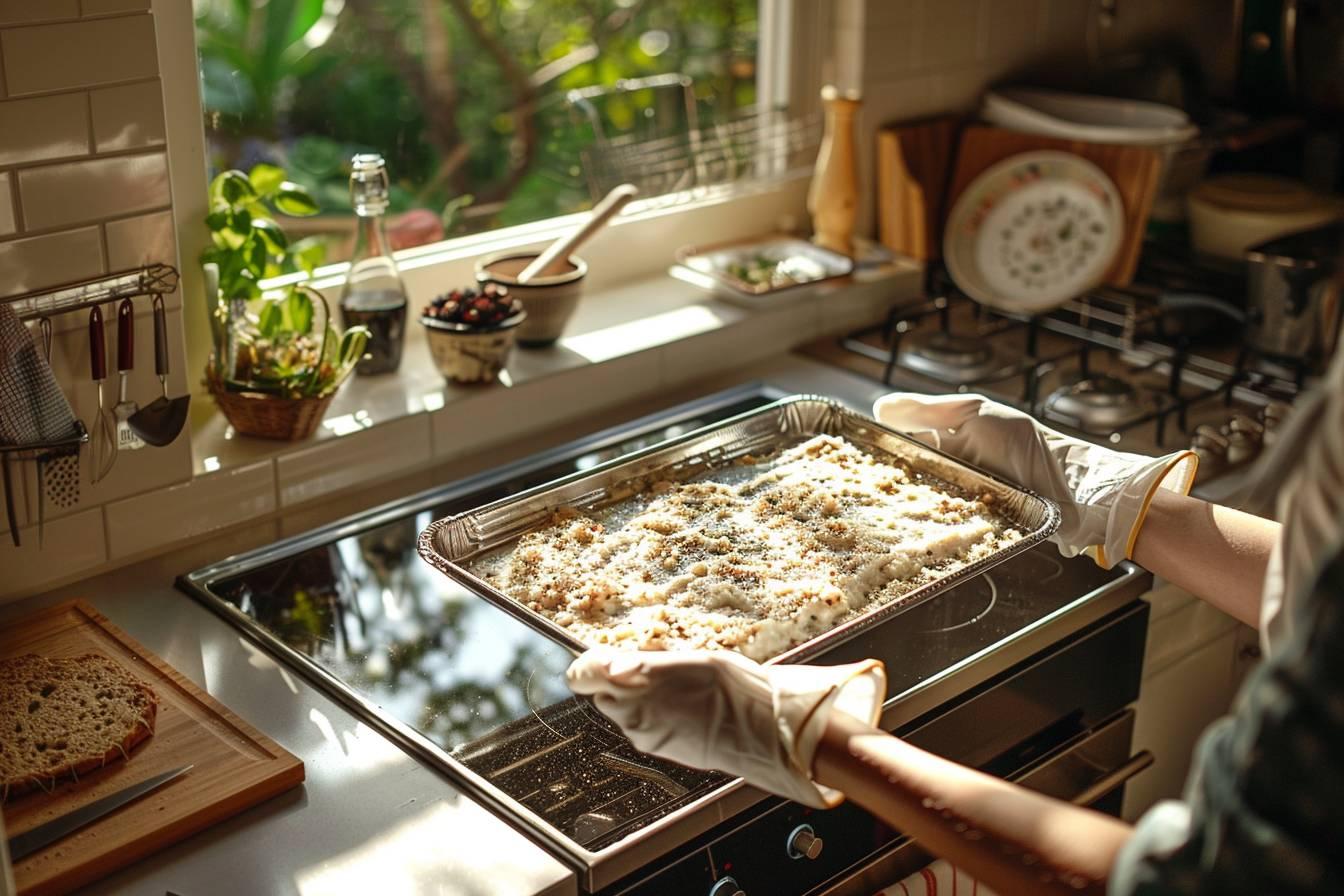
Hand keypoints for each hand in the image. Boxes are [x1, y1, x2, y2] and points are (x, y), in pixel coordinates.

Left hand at [566, 648, 884, 807]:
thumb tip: (607, 664)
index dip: (589, 665)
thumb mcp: (689, 658)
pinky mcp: (657, 750)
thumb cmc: (734, 688)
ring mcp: (645, 735)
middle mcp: (634, 712)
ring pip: (622, 712)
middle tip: (652, 670)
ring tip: (676, 689)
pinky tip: (683, 708)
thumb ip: (642, 662)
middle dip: (618, 682)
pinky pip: (642, 728)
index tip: (597, 659)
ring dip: (638, 700)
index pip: (585, 673)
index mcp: (639, 680)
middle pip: (602, 694)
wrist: (762, 730)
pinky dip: (653, 717)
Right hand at [873, 393, 1195, 567]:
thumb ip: (930, 410)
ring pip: (913, 513)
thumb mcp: (977, 414)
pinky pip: (939, 536)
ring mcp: (958, 506)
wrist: (1076, 493)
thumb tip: (879, 407)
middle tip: (849, 498)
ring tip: (869, 523)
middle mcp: (947, 474)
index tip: (845, 458)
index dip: (871, 451)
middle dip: (877, 489)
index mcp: (946, 442)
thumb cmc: (1029, 447)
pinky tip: (907, 539)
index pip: (896, 446)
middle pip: (900, 483)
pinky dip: (924, 537)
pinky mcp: (970, 535)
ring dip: (896, 517)